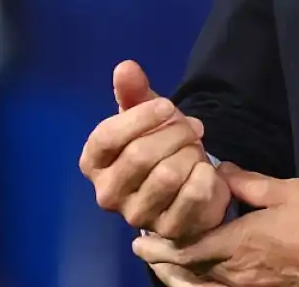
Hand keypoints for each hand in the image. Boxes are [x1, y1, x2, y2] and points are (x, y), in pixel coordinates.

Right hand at [82, 61, 229, 239]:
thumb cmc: (158, 146)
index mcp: (93, 163)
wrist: (186, 186)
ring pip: (168, 175)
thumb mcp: (144, 114)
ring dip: (190, 152)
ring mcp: (137, 216)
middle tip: (190, 128)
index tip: (167, 106)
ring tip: (194, 148)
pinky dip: (205, 174)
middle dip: (173, 134)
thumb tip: (125, 67)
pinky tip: (205, 171)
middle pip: (140, 156)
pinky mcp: (169, 230)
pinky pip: (192, 194)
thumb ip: (132, 92)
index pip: (107, 137)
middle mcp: (107, 194)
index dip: (139, 118)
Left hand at [134, 164, 298, 286]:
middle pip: (187, 271)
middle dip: (162, 260)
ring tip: (163, 265)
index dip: (160, 245)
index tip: (141, 236)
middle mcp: (235, 272)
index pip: (186, 248)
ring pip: (200, 286)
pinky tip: (197, 279)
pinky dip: (200, 286)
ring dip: (177, 276)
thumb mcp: (284, 190)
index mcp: (237, 243)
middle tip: (143, 249)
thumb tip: (221, 170)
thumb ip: (247, 182)